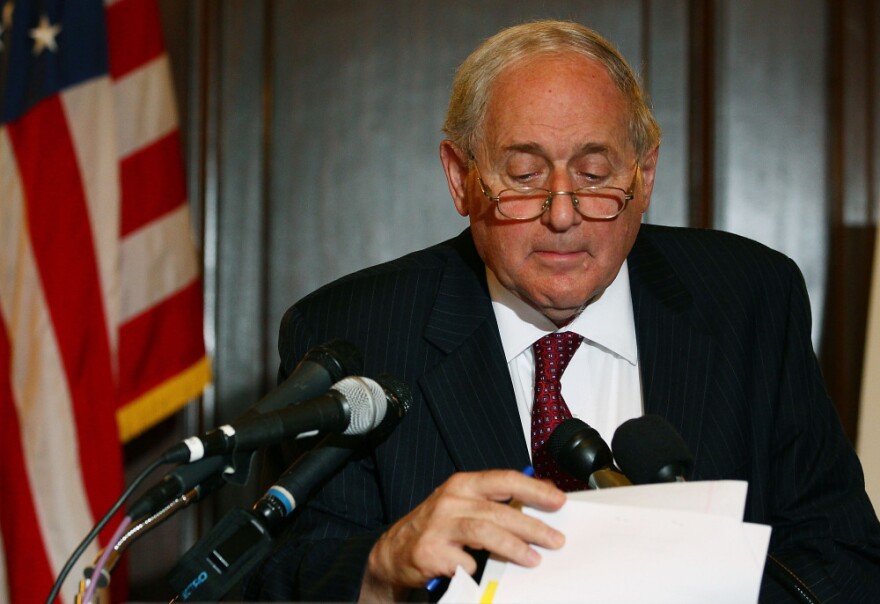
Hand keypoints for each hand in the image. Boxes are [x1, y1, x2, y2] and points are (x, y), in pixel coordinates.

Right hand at [358, 469, 565, 601]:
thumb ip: (497, 499)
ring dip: (514, 547)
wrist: (395, 551)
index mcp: (463, 484)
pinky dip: (479, 568)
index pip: (505, 480)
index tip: (558, 501)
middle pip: (499, 510)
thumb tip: (541, 493)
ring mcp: (439, 525)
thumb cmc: (437, 526)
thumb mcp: (465, 503)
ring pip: (484, 532)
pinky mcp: (430, 552)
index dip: (534, 489)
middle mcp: (451, 500)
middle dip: (532, 526)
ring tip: (533, 559)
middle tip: (555, 539)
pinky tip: (486, 572)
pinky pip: (465, 561)